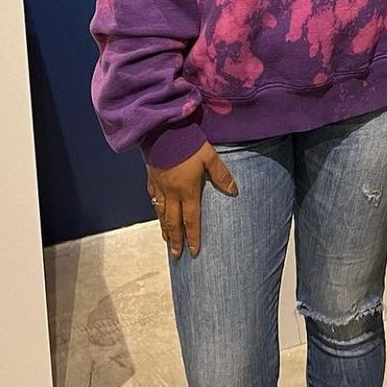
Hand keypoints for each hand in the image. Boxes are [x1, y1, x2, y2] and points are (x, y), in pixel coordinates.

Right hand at [147, 142, 236, 258]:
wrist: (162, 131)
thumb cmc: (188, 143)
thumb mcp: (209, 157)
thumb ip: (221, 175)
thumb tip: (234, 191)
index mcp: (187, 190)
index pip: (191, 220)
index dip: (193, 237)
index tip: (194, 252)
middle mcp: (172, 193)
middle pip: (174, 222)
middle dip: (176, 240)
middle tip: (177, 255)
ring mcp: (160, 186)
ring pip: (162, 213)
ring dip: (165, 228)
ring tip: (167, 240)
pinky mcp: (152, 178)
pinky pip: (153, 198)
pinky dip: (156, 209)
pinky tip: (158, 213)